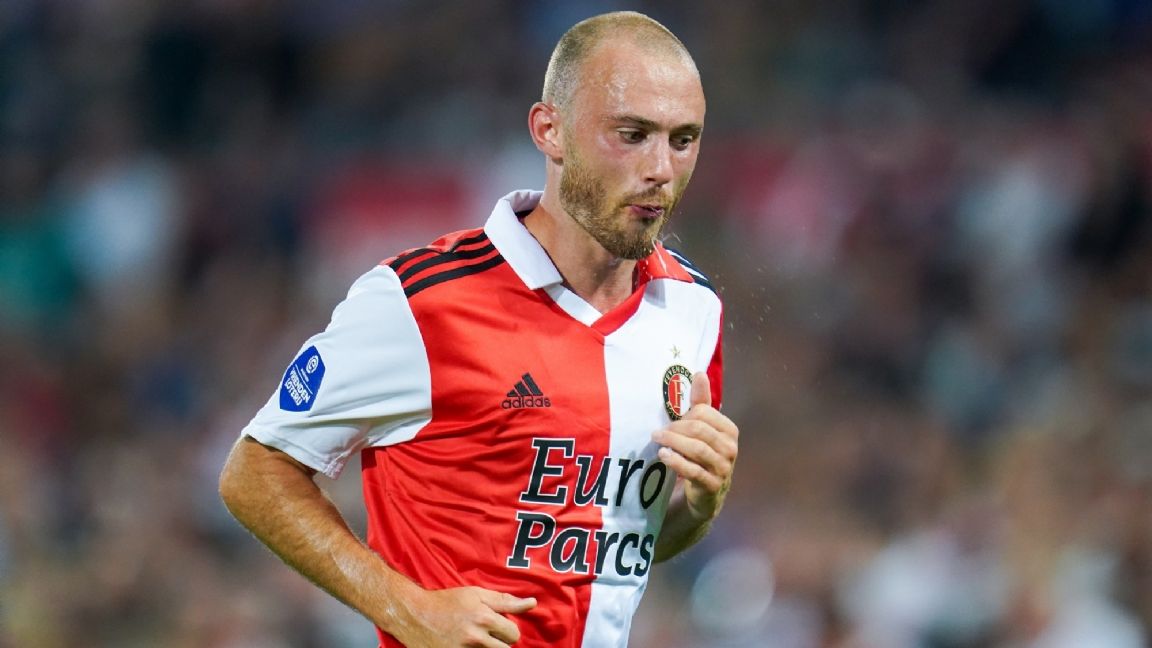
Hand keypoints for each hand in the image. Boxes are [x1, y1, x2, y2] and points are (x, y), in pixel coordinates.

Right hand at [387, 584, 536, 646]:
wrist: (415, 614)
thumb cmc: (447, 601)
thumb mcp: (476, 594)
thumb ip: (505, 600)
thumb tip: (532, 603)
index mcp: (484, 618)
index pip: (513, 634)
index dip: (508, 630)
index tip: (499, 626)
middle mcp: (476, 637)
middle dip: (500, 642)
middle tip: (488, 633)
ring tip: (476, 639)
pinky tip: (465, 645)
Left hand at [652, 372, 738, 521]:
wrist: (704, 495)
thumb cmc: (701, 456)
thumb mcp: (701, 429)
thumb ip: (701, 402)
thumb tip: (700, 373)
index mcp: (729, 431)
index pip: (704, 413)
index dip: (684, 415)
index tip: (671, 422)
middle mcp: (731, 449)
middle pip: (699, 430)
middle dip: (675, 429)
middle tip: (657, 433)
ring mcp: (724, 469)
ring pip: (697, 449)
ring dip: (673, 443)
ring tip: (656, 440)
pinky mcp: (712, 486)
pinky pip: (693, 471)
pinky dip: (676, 461)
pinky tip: (663, 456)